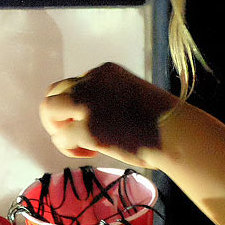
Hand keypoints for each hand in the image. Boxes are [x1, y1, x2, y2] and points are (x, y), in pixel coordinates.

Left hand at [39, 62, 178, 167]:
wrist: (175, 134)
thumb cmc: (162, 122)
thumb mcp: (132, 96)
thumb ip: (107, 99)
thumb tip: (85, 118)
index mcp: (105, 71)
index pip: (76, 83)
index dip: (79, 106)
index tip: (96, 122)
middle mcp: (91, 81)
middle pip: (55, 93)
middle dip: (58, 115)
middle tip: (72, 134)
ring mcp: (86, 104)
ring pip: (49, 110)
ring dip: (57, 129)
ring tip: (76, 143)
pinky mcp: (85, 128)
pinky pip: (60, 138)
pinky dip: (69, 149)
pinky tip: (91, 153)